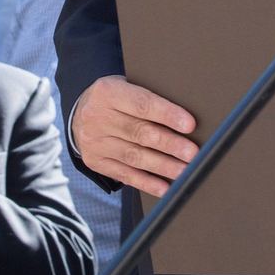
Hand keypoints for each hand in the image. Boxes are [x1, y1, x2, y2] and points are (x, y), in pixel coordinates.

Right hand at [70, 76, 195, 197]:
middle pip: (139, 133)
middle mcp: (97, 117)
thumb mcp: (125, 87)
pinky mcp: (95, 162)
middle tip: (193, 154)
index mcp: (107, 92)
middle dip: (170, 145)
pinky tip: (164, 187)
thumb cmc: (115, 99)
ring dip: (163, 166)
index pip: (142, 104)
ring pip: (134, 157)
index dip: (167, 115)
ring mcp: (95, 142)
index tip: (190, 125)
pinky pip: (124, 175)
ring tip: (185, 171)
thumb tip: (185, 118)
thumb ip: (147, 98)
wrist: (81, 114)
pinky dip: (147, 182)